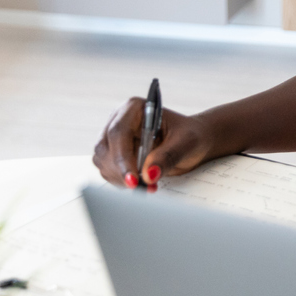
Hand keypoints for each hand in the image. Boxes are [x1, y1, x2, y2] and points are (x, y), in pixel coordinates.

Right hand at [93, 98, 215, 190]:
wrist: (192, 141)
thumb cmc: (190, 135)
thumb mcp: (185, 143)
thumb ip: (167, 156)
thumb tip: (148, 174)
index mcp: (134, 109)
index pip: (119, 132)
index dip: (123, 157)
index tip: (134, 179)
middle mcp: (119, 120)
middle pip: (105, 148)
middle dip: (121, 171)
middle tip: (140, 187)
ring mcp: (114, 138)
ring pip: (103, 161)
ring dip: (121, 178)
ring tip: (147, 185)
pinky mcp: (113, 154)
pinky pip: (108, 170)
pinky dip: (122, 181)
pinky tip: (141, 183)